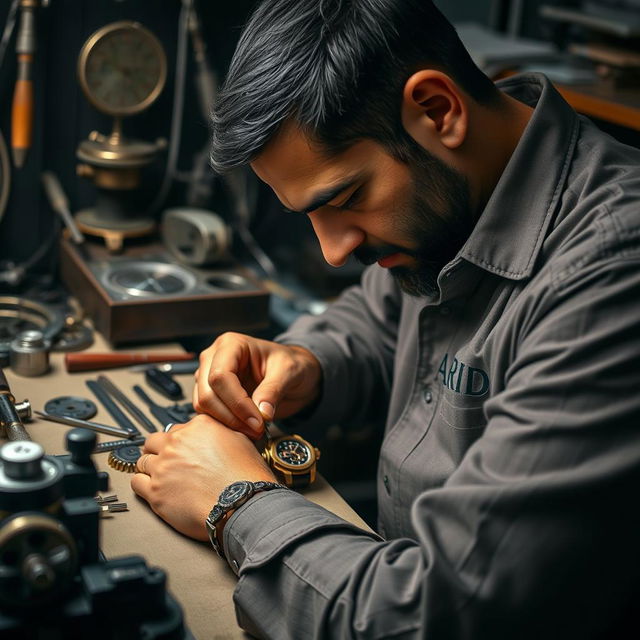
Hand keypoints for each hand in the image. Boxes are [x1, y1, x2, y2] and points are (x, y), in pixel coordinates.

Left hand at [131, 414, 275, 540]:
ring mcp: (163, 467)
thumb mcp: (242, 440)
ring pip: (143, 461)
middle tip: (168, 462)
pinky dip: (142, 485)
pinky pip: (136, 483)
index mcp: (198, 426)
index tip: (183, 450)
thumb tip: (215, 436)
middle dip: (159, 450)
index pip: (178, 428)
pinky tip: (153, 488)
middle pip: (154, 441)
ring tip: (162, 477)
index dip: (180, 441)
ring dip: (150, 468)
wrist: (243, 503)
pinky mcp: (155, 491)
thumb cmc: (246, 477)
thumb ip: (222, 432)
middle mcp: (177, 443)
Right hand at [193, 332, 321, 438]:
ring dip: (228, 423)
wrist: (294, 374)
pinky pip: (208, 414)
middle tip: (257, 430)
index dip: (237, 402)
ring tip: (254, 430)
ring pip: (203, 407)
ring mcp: (209, 377)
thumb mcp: (289, 371)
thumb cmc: (292, 364)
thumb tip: (261, 413)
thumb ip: (274, 389)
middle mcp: (214, 358)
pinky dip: (225, 426)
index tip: (258, 421)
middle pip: (207, 394)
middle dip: (232, 417)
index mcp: (231, 345)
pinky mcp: (212, 395)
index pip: (220, 376)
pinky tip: (246, 428)